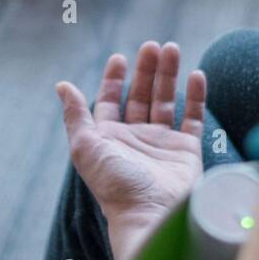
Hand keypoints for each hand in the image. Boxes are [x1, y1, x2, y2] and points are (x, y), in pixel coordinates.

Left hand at [55, 41, 206, 259]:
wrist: (151, 214)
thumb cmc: (115, 184)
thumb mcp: (85, 148)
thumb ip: (76, 115)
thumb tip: (62, 85)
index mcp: (109, 138)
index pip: (110, 100)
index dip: (114, 79)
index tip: (120, 58)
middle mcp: (135, 138)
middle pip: (141, 95)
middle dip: (146, 70)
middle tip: (152, 46)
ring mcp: (162, 143)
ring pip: (166, 100)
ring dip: (168, 75)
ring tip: (172, 48)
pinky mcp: (186, 150)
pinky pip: (192, 118)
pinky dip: (196, 96)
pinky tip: (196, 75)